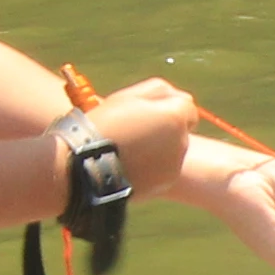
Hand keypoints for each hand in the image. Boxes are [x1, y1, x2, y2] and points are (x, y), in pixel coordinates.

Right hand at [84, 78, 200, 196]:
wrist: (87, 165)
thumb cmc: (106, 125)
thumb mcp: (129, 96)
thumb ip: (158, 91)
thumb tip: (175, 96)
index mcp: (175, 117)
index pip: (188, 107)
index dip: (169, 106)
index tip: (149, 112)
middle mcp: (181, 142)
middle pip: (180, 129)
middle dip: (164, 128)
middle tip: (134, 130)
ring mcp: (174, 165)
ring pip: (172, 150)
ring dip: (158, 148)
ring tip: (129, 149)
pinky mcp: (164, 183)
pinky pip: (164, 170)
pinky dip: (153, 167)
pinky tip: (131, 164)